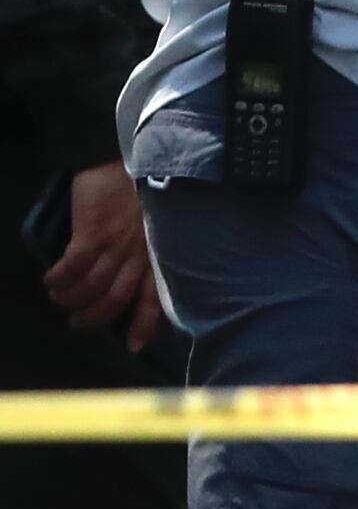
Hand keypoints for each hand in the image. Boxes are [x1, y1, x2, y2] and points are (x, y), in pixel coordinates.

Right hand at [41, 163, 156, 349]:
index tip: (131, 347)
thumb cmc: (142, 192)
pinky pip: (73, 267)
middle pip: (114, 301)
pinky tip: (51, 281)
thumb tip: (128, 273)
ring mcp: (115, 246)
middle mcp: (137, 256)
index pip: (153, 300)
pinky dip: (60, 279)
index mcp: (154, 257)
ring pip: (92, 288)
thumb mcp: (155, 226)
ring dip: (71, 299)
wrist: (131, 160)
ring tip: (60, 298)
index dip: (141, 326)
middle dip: (93, 317)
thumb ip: (146, 250)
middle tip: (76, 320)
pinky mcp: (92, 234)